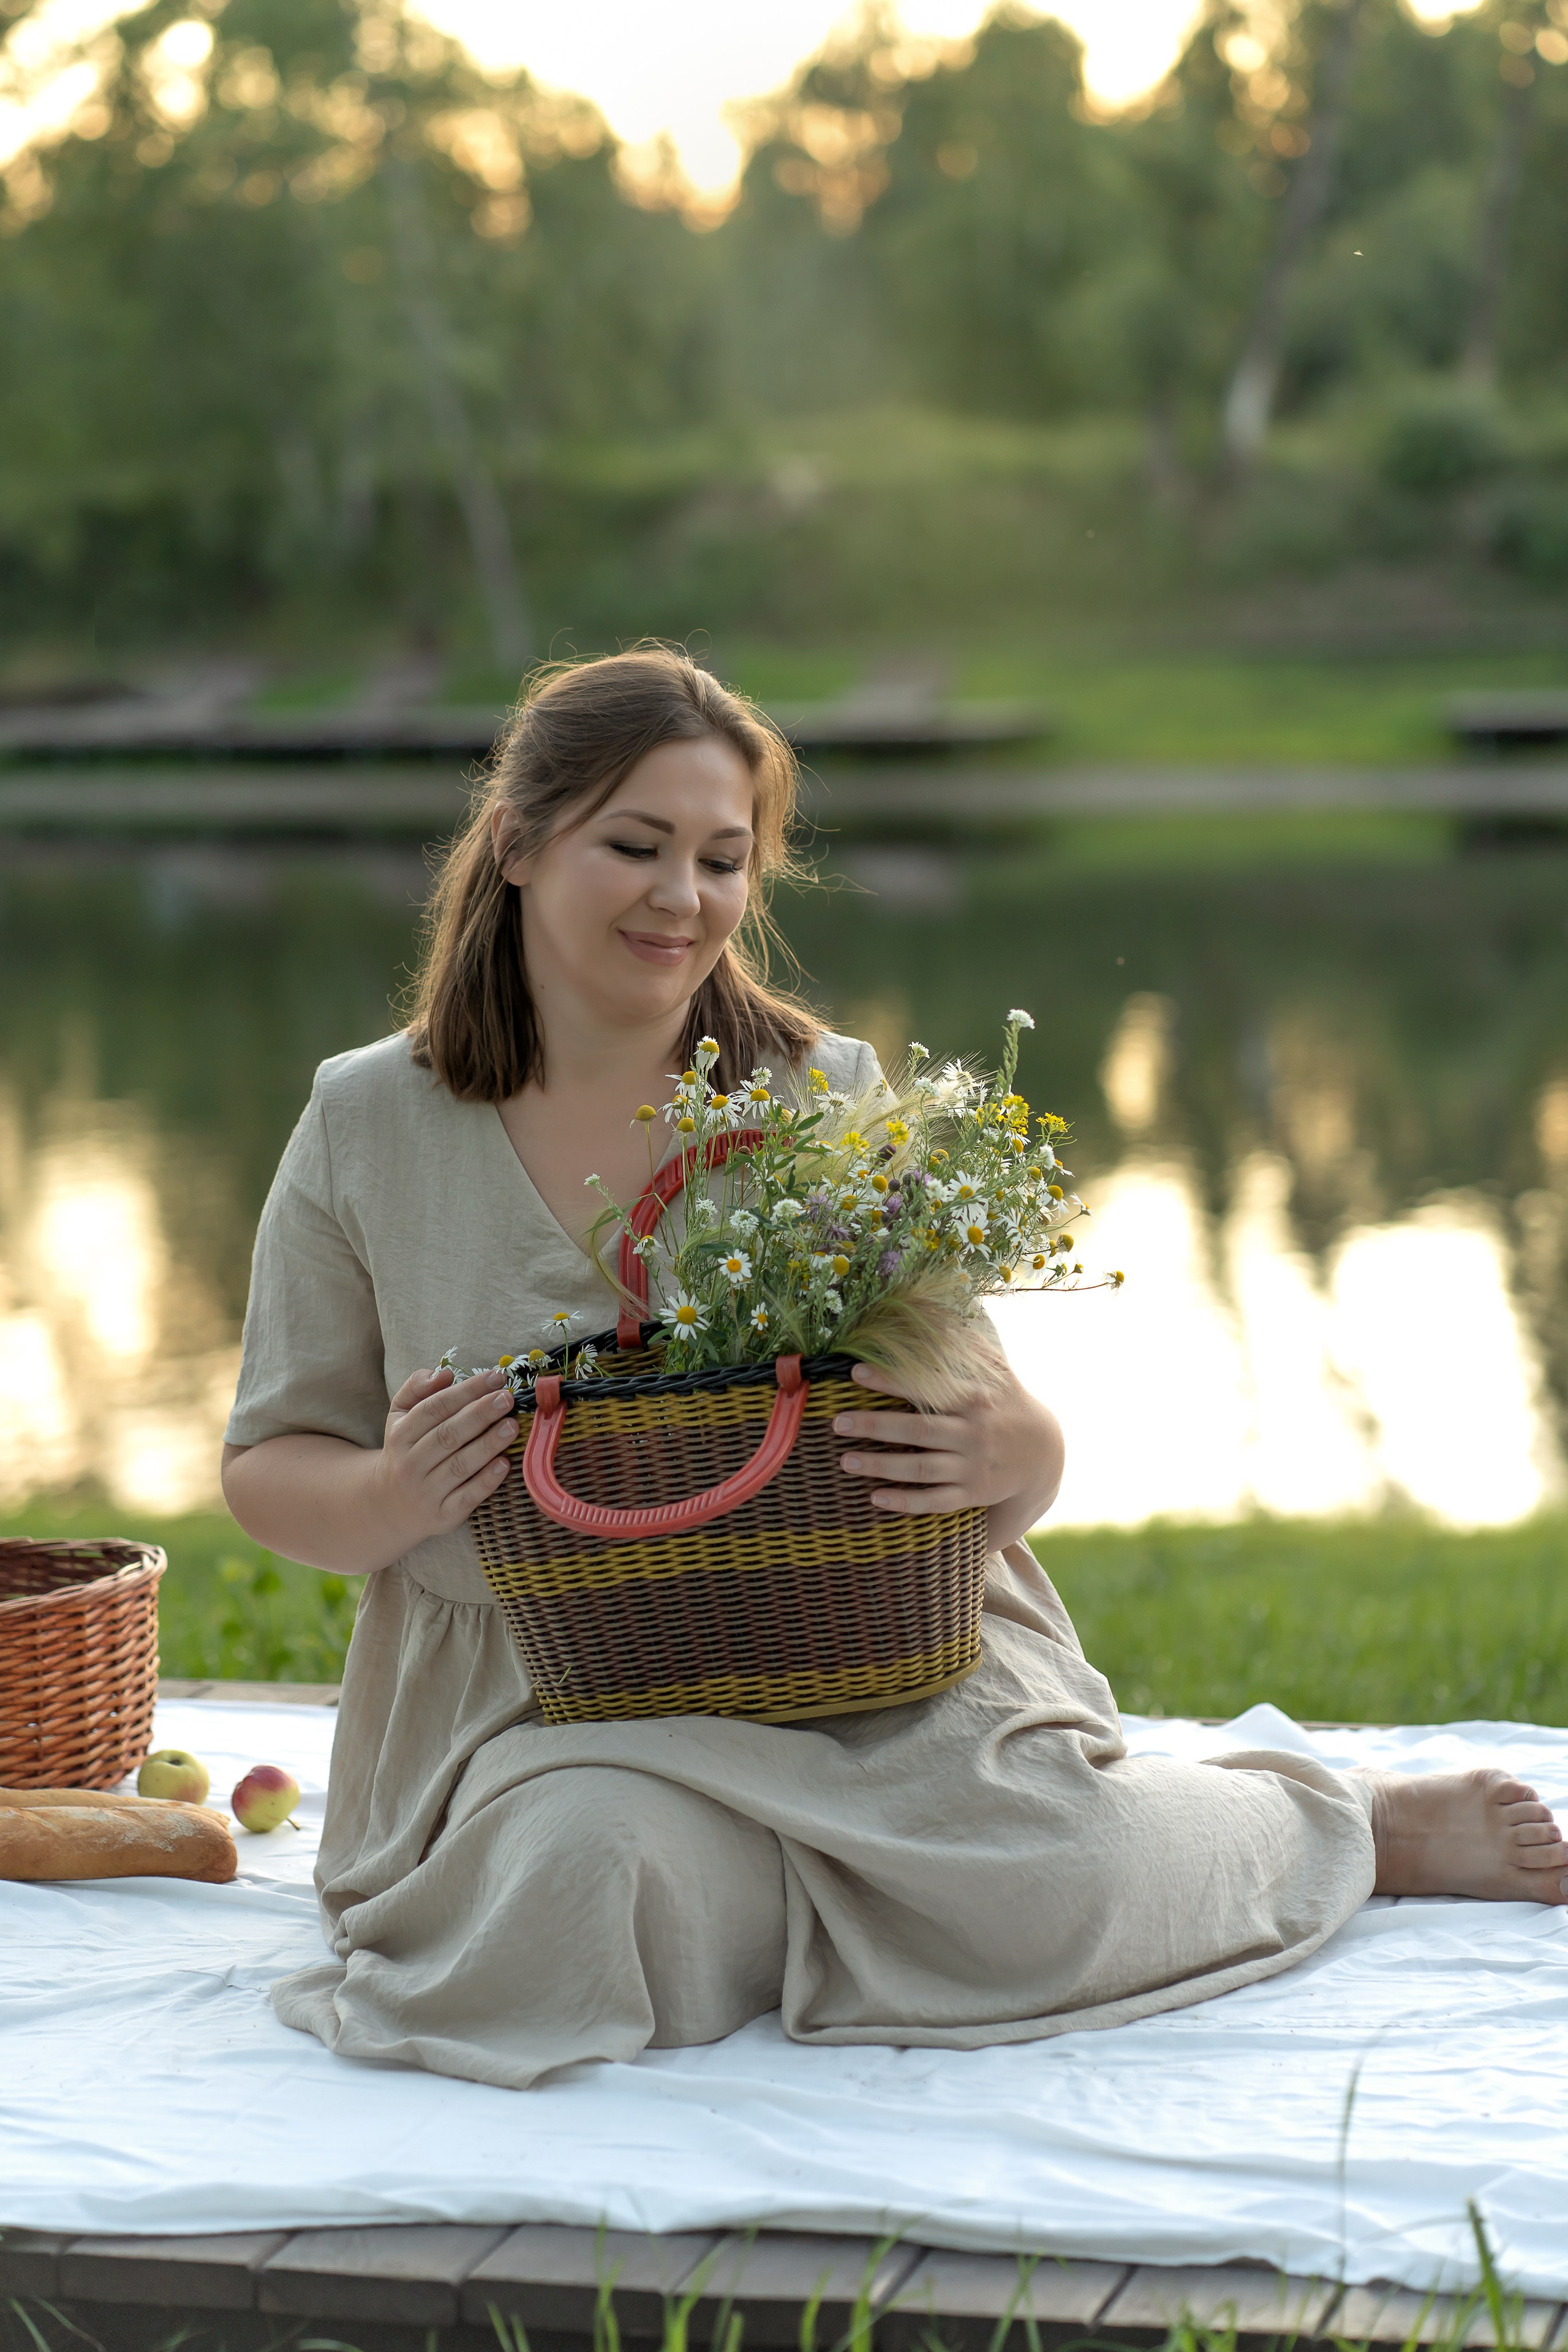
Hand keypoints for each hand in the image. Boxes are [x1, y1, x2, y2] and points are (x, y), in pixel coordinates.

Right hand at [372, 1365, 516, 1548]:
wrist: (390, 1505)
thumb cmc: (406, 1451)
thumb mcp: (400, 1417)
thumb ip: (417, 1389)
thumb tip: (443, 1372)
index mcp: (400, 1435)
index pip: (434, 1408)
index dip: (466, 1391)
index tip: (494, 1377)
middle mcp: (409, 1465)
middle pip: (448, 1435)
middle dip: (479, 1414)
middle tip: (507, 1399)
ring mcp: (426, 1492)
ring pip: (460, 1466)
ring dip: (488, 1445)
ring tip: (512, 1426)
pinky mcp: (443, 1515)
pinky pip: (468, 1497)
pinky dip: (487, 1481)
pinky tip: (505, 1463)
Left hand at [833, 1359, 1063, 1550]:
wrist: (1044, 1454)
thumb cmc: (1009, 1405)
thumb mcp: (998, 1374)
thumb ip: (970, 1349)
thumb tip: (940, 1315)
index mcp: (975, 1399)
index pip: (927, 1388)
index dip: (891, 1380)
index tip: (856, 1373)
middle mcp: (973, 1434)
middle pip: (918, 1431)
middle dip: (875, 1425)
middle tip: (837, 1422)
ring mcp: (973, 1467)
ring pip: (921, 1469)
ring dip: (881, 1466)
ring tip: (845, 1460)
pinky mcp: (973, 1495)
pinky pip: (935, 1502)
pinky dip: (905, 1502)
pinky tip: (875, 1498)